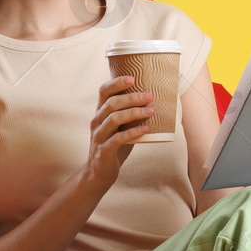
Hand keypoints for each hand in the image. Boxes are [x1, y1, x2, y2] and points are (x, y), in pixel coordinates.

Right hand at [85, 74, 155, 188]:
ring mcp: (99, 136)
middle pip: (112, 103)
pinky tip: (145, 129)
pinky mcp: (104, 150)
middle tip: (150, 96)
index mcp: (100, 113)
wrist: (99, 172)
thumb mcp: (119, 127)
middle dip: (132, 97)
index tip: (133, 78)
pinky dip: (132, 132)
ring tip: (151, 111)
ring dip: (134, 113)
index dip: (116, 83)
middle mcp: (96, 121)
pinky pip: (118, 139)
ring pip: (114, 119)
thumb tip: (153, 101)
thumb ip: (129, 114)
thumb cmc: (114, 145)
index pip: (103, 91)